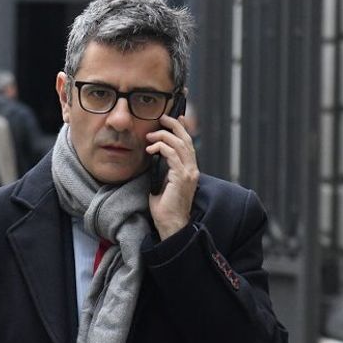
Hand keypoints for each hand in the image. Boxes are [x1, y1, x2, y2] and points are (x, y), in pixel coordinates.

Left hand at [145, 112, 198, 239]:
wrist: (170, 225)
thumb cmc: (165, 209)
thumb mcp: (163, 184)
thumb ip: (163, 171)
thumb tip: (153, 159)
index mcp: (190, 170)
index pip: (188, 144)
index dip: (182, 129)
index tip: (174, 118)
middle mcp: (192, 169)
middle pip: (186, 139)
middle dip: (175, 125)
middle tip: (163, 117)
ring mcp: (189, 173)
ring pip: (180, 144)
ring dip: (164, 136)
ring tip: (150, 135)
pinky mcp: (181, 177)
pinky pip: (172, 155)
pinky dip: (161, 148)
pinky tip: (150, 149)